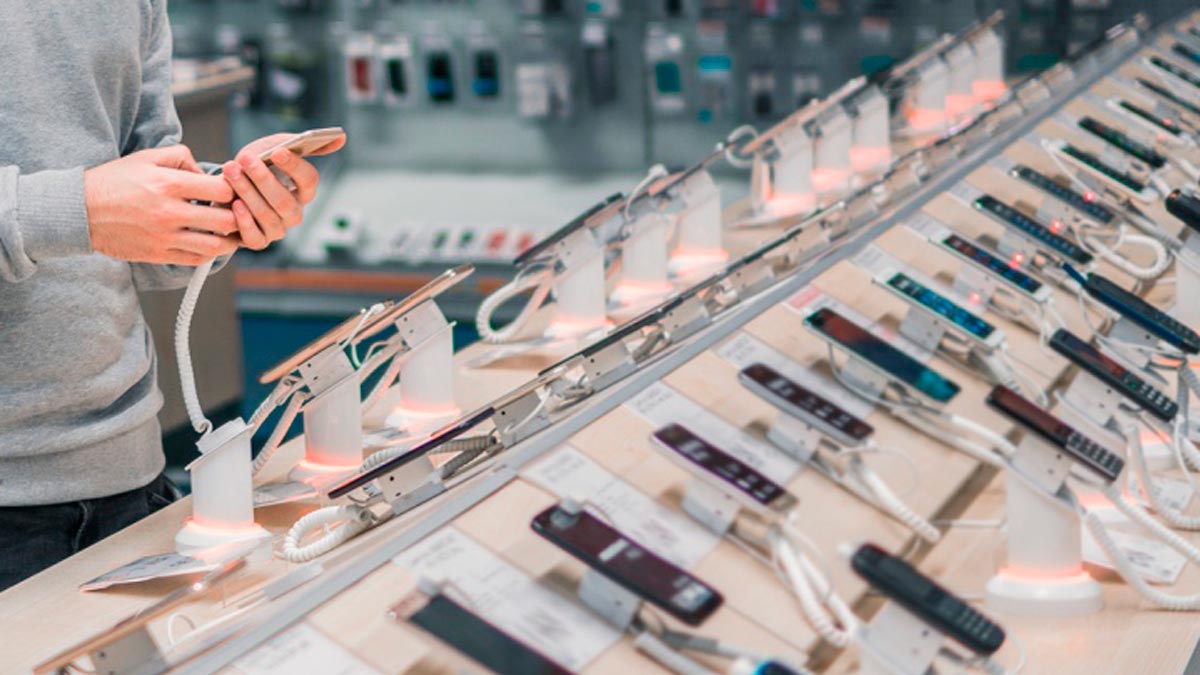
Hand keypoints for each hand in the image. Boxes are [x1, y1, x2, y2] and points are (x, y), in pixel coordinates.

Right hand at [85, 145, 241, 265]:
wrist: (80, 210)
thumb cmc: (115, 180)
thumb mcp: (148, 157)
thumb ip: (182, 157)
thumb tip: (207, 174)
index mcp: (169, 184)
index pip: (223, 190)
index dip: (233, 190)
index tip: (229, 190)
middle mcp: (170, 212)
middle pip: (226, 221)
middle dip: (236, 215)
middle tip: (234, 212)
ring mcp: (165, 236)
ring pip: (216, 246)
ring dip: (228, 239)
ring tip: (227, 231)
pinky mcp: (158, 254)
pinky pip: (196, 259)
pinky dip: (208, 253)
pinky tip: (208, 242)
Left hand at [223, 132, 345, 249]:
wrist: (226, 186)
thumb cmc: (257, 166)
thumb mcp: (276, 148)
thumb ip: (303, 143)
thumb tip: (342, 138)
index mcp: (304, 191)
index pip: (309, 180)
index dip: (295, 166)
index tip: (278, 151)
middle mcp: (294, 213)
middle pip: (285, 201)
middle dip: (263, 179)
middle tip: (245, 159)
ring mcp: (278, 229)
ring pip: (268, 216)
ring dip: (247, 192)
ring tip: (231, 171)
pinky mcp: (258, 241)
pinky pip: (255, 237)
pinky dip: (244, 221)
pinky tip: (235, 204)